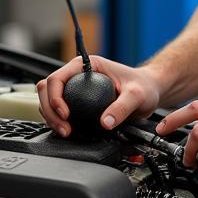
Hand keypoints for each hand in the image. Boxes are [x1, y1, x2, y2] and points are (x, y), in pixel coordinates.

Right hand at [36, 55, 162, 135]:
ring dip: (51, 117)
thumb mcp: (137, 95)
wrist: (149, 91)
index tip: (66, 114)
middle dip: (50, 110)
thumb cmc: (143, 86)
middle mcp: (78, 74)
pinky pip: (57, 109)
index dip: (55, 96)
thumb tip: (105, 122)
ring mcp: (76, 87)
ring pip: (49, 99)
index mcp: (87, 65)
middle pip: (47, 88)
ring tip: (66, 131)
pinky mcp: (77, 100)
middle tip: (64, 128)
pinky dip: (57, 120)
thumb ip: (122, 108)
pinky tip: (68, 130)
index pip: (58, 77)